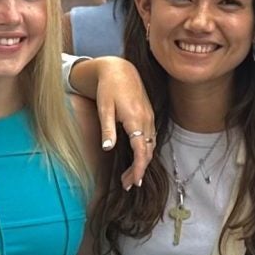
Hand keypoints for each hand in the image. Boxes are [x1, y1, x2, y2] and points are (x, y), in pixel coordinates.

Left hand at [83, 58, 152, 189]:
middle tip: (128, 185)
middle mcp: (146, 120)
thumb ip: (107, 129)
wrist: (120, 69)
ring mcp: (149, 118)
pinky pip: (150, 139)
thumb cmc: (109, 87)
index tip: (135, 182)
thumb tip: (107, 149)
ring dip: (142, 163)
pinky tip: (136, 159)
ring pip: (150, 146)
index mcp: (135, 119)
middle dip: (139, 170)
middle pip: (147, 152)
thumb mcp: (104, 107)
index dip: (139, 168)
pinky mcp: (148, 117)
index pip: (141, 150)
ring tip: (129, 177)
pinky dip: (144, 152)